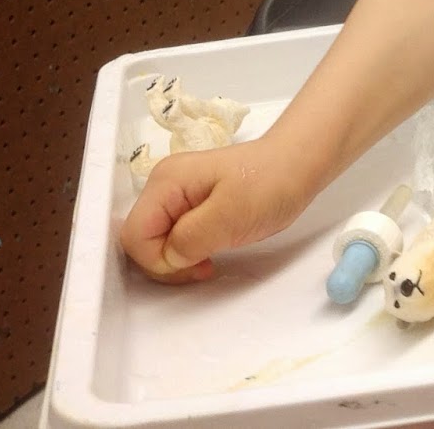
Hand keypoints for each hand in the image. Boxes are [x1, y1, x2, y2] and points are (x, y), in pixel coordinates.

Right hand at [119, 136, 311, 283]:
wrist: (299, 166)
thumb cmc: (269, 185)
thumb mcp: (231, 213)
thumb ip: (190, 238)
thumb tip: (169, 257)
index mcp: (166, 182)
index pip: (133, 235)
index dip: (156, 260)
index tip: (194, 265)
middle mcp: (164, 186)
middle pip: (141, 239)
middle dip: (166, 263)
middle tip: (203, 267)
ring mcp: (178, 196)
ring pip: (157, 242)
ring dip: (178, 260)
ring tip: (209, 262)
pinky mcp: (193, 206)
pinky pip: (175, 237)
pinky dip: (187, 252)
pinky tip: (210, 253)